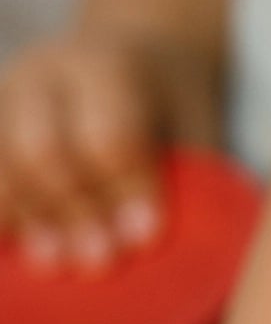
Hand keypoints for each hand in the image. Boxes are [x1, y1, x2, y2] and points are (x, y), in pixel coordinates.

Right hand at [0, 32, 211, 270]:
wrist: (138, 58)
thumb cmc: (176, 110)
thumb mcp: (198, 127)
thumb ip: (192, 175)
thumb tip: (186, 249)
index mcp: (108, 68)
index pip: (109, 134)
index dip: (126, 191)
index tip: (147, 239)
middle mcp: (44, 74)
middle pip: (40, 148)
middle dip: (70, 210)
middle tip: (100, 262)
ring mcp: (5, 95)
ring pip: (0, 159)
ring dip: (26, 218)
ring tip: (54, 265)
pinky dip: (1, 209)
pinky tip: (14, 245)